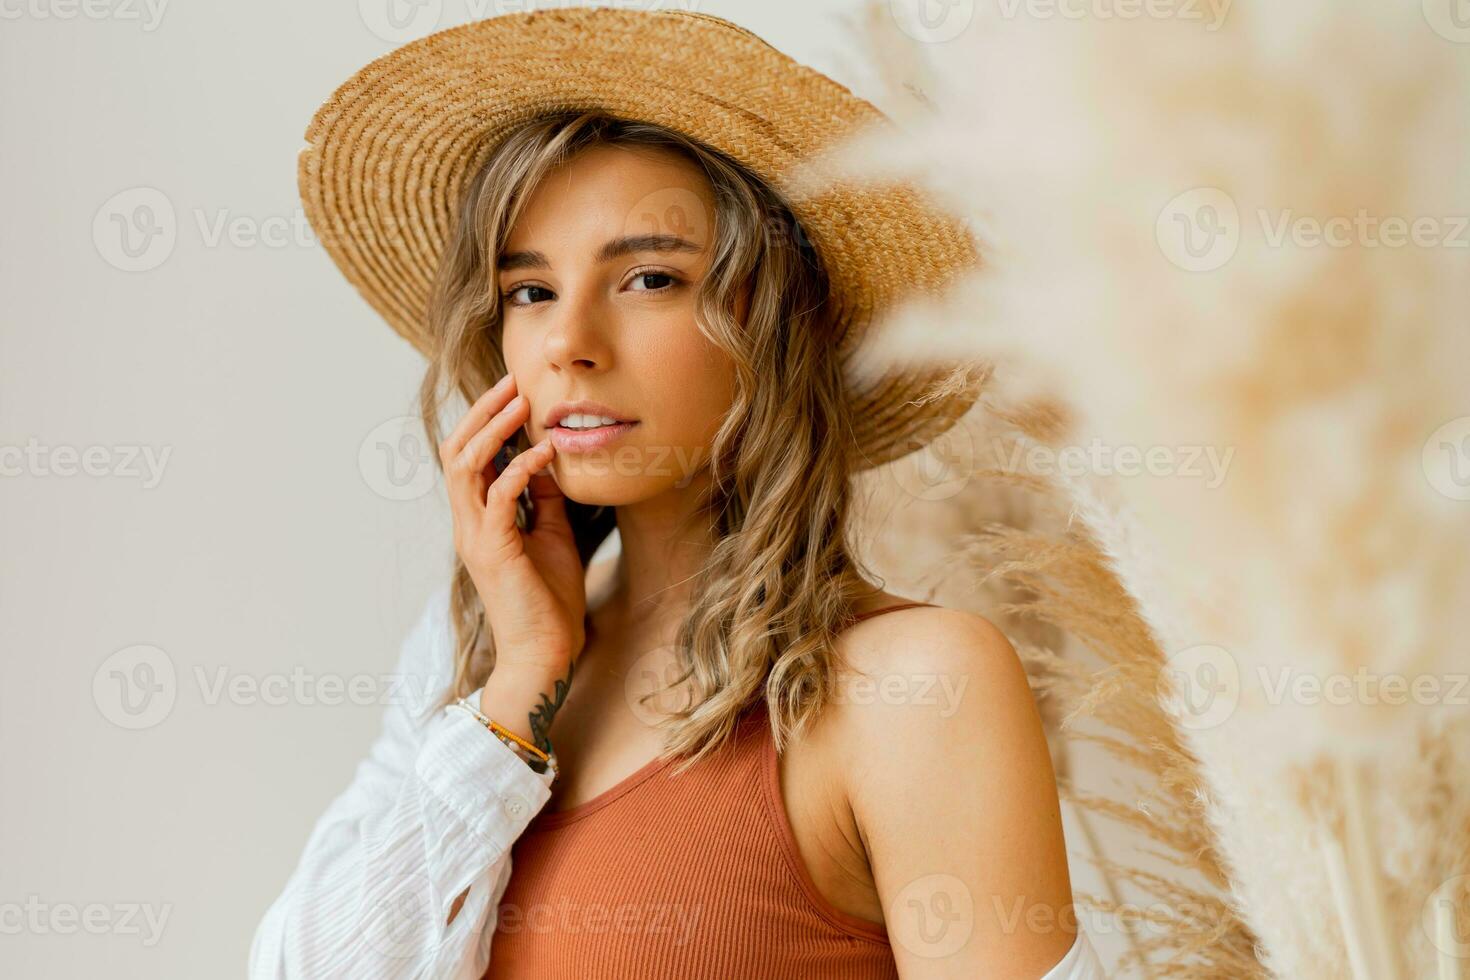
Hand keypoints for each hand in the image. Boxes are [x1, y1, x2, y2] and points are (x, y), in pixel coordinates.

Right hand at [439, 372, 586, 681]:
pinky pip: (498, 496)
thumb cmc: (550, 599)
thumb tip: (547, 457)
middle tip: (513, 381)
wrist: (546, 653)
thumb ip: (543, 497)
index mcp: (478, 519)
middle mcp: (468, 524)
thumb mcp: (551, 534)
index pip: (467, 457)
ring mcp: (476, 537)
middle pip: (456, 452)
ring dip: (494, 430)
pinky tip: (545, 451)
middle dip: (482, 412)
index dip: (485, 420)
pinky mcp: (494, 552)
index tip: (514, 390)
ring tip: (522, 402)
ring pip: (466, 467)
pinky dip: (520, 467)